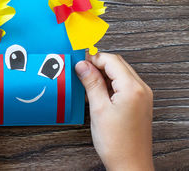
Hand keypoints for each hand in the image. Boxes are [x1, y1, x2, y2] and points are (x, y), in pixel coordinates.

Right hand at [75, 53, 153, 170]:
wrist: (130, 165)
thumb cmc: (117, 143)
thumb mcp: (98, 109)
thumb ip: (91, 83)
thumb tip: (82, 65)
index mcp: (133, 88)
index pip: (112, 60)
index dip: (93, 58)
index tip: (78, 61)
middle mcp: (141, 89)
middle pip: (117, 64)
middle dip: (97, 64)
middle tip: (79, 69)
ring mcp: (141, 97)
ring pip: (120, 74)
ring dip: (102, 74)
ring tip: (85, 82)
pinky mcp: (138, 104)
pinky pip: (123, 85)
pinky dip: (108, 84)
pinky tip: (95, 92)